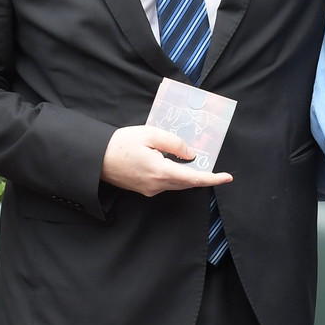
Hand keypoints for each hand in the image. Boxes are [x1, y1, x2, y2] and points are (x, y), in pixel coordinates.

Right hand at [101, 125, 231, 196]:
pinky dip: (173, 174)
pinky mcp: (144, 189)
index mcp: (160, 171)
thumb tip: (191, 154)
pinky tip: (171, 162)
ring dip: (186, 173)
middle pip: (187, 182)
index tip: (227, 177)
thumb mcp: (150, 134)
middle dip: (200, 174)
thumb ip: (174, 143)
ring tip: (189, 159)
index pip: (193, 178)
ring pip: (176, 183)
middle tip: (210, 162)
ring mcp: (150, 189)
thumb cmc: (121, 144)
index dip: (212, 178)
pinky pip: (165, 183)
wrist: (96, 158)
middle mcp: (157, 185)